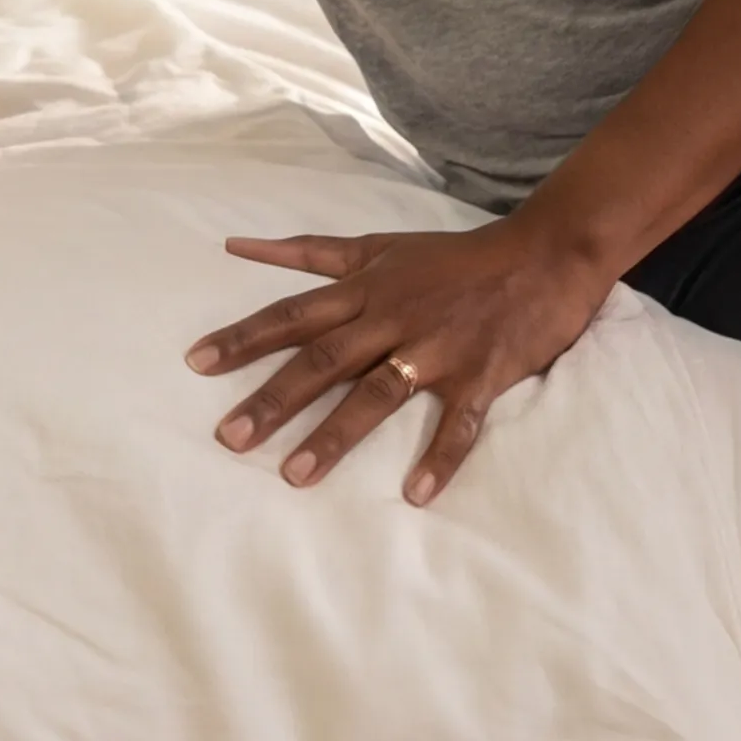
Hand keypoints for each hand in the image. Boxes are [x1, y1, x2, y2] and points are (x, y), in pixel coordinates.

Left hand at [187, 217, 615, 505]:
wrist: (545, 254)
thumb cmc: (454, 257)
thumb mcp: (380, 245)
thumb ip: (309, 252)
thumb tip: (236, 245)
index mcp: (366, 290)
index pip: (293, 315)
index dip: (244, 338)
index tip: (196, 364)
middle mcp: (393, 319)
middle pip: (324, 361)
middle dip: (275, 399)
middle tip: (230, 437)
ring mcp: (437, 351)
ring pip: (378, 396)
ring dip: (336, 435)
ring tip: (295, 476)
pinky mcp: (481, 376)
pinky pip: (458, 424)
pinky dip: (440, 458)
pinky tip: (416, 494)